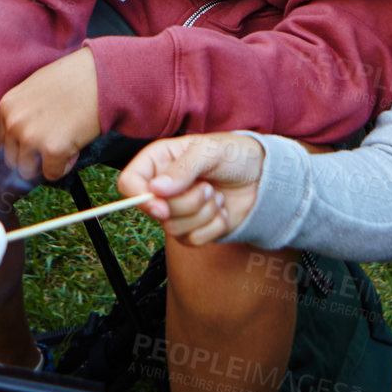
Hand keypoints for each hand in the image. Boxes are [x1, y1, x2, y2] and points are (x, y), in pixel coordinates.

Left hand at [0, 48, 101, 181]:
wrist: (103, 75)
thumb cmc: (75, 78)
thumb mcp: (36, 86)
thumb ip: (23, 110)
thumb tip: (20, 136)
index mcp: (7, 106)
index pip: (1, 143)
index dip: (20, 145)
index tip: (37, 141)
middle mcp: (14, 122)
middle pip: (12, 160)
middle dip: (33, 156)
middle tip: (55, 141)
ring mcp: (31, 136)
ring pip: (28, 171)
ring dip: (47, 163)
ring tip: (66, 142)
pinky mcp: (52, 149)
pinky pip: (52, 173)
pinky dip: (65, 165)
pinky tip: (76, 145)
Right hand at [118, 133, 264, 245]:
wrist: (262, 177)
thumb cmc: (235, 155)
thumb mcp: (211, 151)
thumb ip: (184, 168)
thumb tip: (156, 189)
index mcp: (159, 160)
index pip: (129, 182)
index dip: (139, 197)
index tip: (160, 206)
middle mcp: (163, 187)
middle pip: (155, 211)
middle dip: (188, 203)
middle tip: (208, 187)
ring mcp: (177, 210)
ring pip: (173, 229)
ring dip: (203, 213)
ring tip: (217, 195)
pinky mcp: (193, 229)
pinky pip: (193, 240)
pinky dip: (213, 227)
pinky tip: (222, 210)